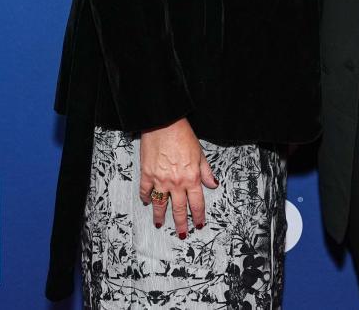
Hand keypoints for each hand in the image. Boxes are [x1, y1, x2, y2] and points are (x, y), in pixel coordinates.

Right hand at [138, 117, 218, 235]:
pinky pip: (145, 191)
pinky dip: (145, 198)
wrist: (164, 124)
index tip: (198, 224)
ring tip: (160, 224)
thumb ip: (206, 172)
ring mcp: (160, 180)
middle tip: (182, 234)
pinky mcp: (146, 175)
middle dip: (181, 224)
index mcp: (191, 178)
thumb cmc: (183, 136)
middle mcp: (176, 183)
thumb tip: (213, 184)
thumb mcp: (200, 154)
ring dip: (160, 216)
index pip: (196, 203)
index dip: (198, 216)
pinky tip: (146, 202)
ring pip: (160, 204)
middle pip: (179, 209)